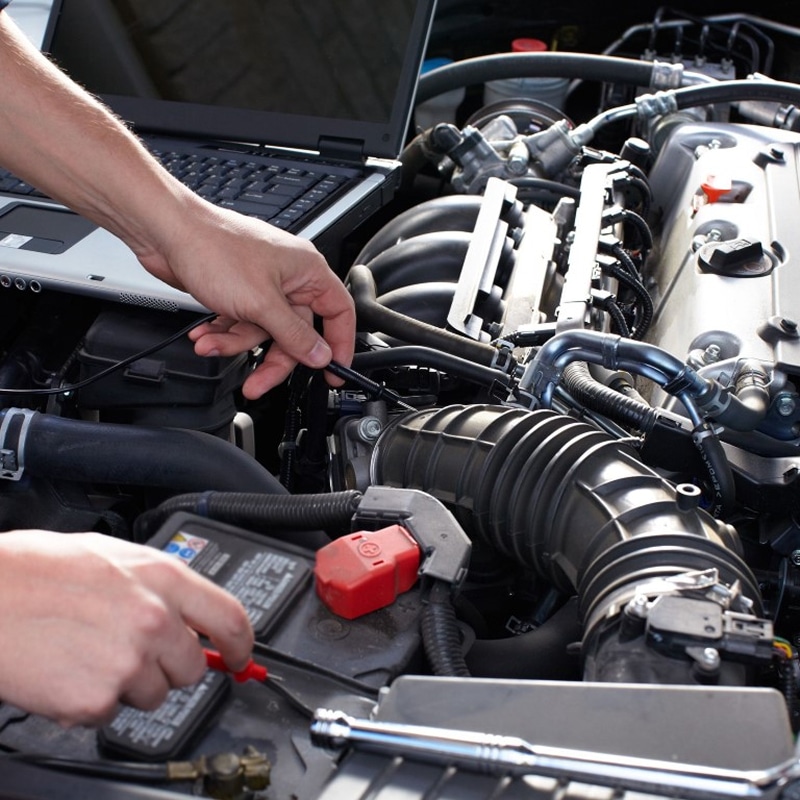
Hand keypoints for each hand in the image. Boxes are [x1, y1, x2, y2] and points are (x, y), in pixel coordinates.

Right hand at [0, 530, 252, 726]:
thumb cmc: (35, 570)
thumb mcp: (113, 556)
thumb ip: (157, 584)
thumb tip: (186, 610)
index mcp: (163, 578)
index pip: (230, 617)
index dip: (242, 643)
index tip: (240, 656)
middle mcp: (154, 620)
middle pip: (192, 667)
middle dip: (169, 666)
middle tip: (132, 651)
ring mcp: (128, 662)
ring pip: (155, 694)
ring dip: (130, 684)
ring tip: (90, 654)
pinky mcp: (97, 699)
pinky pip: (111, 713)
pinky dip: (93, 702)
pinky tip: (69, 671)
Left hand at [138, 200, 354, 398]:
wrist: (166, 233)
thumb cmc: (214, 248)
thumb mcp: (262, 304)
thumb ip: (294, 335)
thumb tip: (320, 355)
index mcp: (307, 272)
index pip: (339, 313)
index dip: (339, 345)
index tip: (333, 371)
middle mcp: (289, 278)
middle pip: (296, 333)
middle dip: (273, 360)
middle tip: (259, 382)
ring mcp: (263, 285)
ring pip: (263, 333)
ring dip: (236, 344)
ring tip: (212, 345)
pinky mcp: (239, 292)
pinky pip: (241, 324)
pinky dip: (223, 333)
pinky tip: (206, 335)